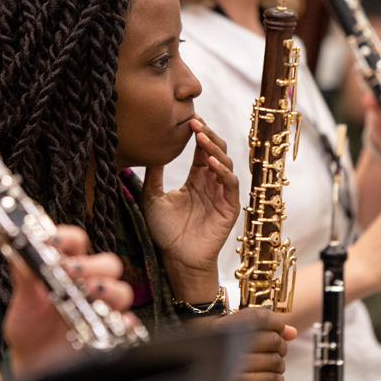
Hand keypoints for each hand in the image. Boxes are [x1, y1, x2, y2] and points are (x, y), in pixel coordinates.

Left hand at [3, 225, 135, 377]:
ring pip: (122, 290)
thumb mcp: (22, 302)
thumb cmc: (29, 329)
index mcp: (67, 270)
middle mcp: (88, 285)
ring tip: (90, 293)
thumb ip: (23, 277)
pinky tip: (111, 323)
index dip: (67, 237)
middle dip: (92, 265)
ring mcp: (101, 308)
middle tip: (72, 271)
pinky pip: (127, 324)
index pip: (75, 243)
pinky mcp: (109, 332)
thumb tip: (16, 250)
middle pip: (107, 263)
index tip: (52, 242)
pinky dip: (124, 322)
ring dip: (109, 288)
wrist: (32, 364)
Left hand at [143, 116, 240, 303]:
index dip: (198, 133)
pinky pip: (231, 184)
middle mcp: (211, 184)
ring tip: (201, 137)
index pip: (201, 150)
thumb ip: (154, 175)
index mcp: (196, 180)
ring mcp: (222, 195)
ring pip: (225, 163)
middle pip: (216, 151)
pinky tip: (209, 162)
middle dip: (207, 135)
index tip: (188, 119)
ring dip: (214, 149)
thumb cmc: (164, 233)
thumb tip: (148, 151)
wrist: (175, 261)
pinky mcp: (229, 208)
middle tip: (194, 122)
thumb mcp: (153, 198)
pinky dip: (223, 171)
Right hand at [205, 307, 297, 380]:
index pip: (262, 317)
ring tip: (274, 366)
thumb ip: (263, 326)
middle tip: (276, 351)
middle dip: (280, 347)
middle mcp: (231, 342)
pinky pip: (268, 379)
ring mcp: (234, 363)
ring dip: (279, 365)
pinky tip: (273, 379)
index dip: (277, 322)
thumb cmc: (215, 348)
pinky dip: (276, 380)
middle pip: (273, 340)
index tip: (278, 329)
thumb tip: (292, 331)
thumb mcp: (233, 330)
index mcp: (228, 325)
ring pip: (274, 361)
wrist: (186, 371)